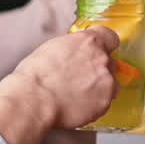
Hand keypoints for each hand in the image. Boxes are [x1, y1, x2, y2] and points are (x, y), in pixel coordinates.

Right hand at [0, 25, 120, 130]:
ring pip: (109, 83)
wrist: (34, 100)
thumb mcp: (52, 48)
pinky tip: (77, 106)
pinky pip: (104, 102)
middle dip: (97, 70)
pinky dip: (94, 105)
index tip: (99, 51)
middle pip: (108, 62)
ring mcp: (106, 81)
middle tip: (79, 79)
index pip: (110, 37)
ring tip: (76, 95)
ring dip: (97, 88)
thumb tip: (73, 53)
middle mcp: (101, 58)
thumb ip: (71, 48)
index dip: (104, 46)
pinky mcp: (105, 102)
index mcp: (88, 41)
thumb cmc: (35, 76)